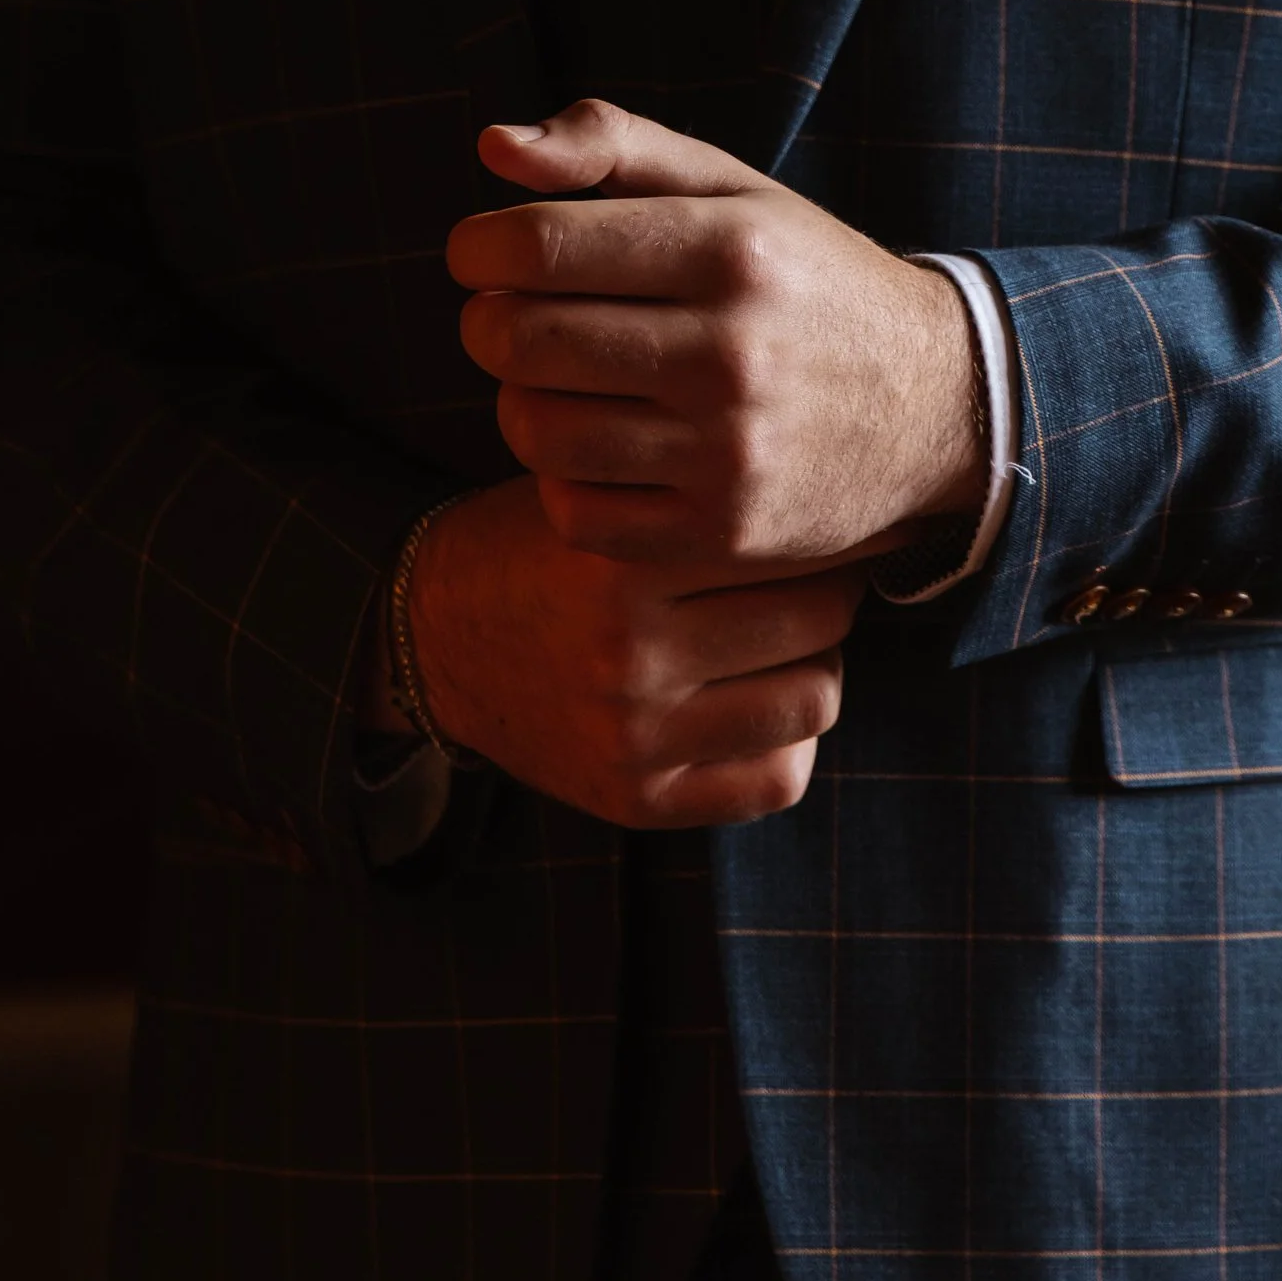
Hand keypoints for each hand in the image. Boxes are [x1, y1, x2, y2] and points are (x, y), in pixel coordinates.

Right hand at [396, 473, 863, 827]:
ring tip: (790, 635)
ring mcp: (634, 737)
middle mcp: (628, 654)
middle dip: (834, 584)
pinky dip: (788, 739)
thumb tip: (842, 479)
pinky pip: (779, 778)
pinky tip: (759, 700)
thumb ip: (696, 494)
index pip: (783, 536)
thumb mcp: (600, 493)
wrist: (437, 638)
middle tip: (821, 569)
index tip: (844, 505)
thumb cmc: (543, 544)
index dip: (831, 516)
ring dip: (818, 660)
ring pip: (815, 697)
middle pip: (818, 614)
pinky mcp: (638, 801)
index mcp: (620, 562)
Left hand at [448, 100, 986, 568]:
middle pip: (523, 339)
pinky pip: (575, 512)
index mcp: (730, 248)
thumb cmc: (803, 277)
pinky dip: (559, 477)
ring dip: (517, 399)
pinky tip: (590, 443)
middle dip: (486, 322)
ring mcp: (728, 451)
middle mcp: (731, 350)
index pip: (540, 246)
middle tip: (504, 316)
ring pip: (536, 430)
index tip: (479, 255)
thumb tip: (492, 146)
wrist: (937, 402)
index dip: (479, 250)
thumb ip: (611, 145)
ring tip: (549, 379)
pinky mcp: (722, 531)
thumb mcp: (730, 186)